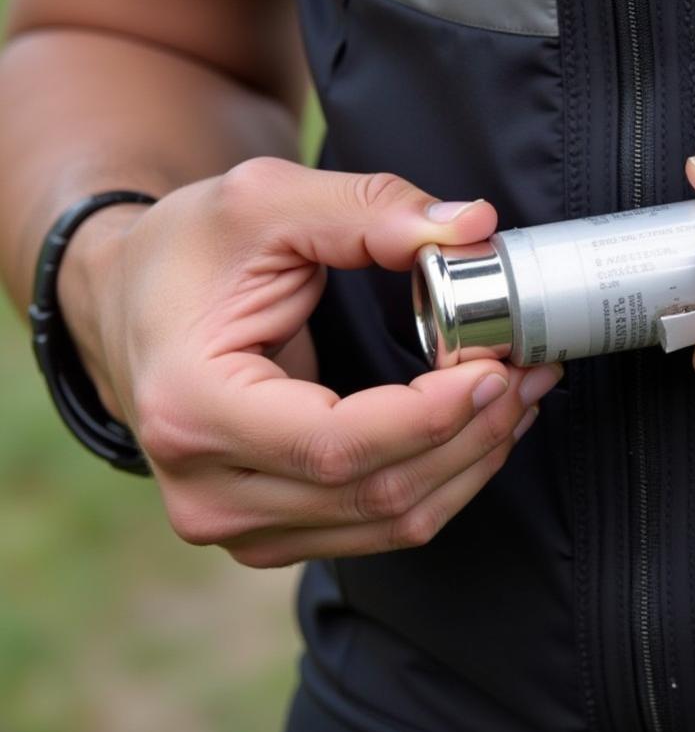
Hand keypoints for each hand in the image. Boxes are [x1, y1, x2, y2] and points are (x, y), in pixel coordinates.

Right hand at [58, 158, 561, 564]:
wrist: (128, 302)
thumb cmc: (185, 251)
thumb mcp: (264, 201)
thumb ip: (369, 210)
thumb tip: (473, 227)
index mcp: (193, 410)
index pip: (336, 445)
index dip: (433, 414)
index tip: (496, 366)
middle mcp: (208, 491)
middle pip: (378, 491)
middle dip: (474, 432)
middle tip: (529, 369)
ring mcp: (238, 525)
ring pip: (392, 521)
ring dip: (473, 459)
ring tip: (521, 394)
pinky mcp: (272, 529)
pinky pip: (381, 524)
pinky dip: (444, 478)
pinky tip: (479, 428)